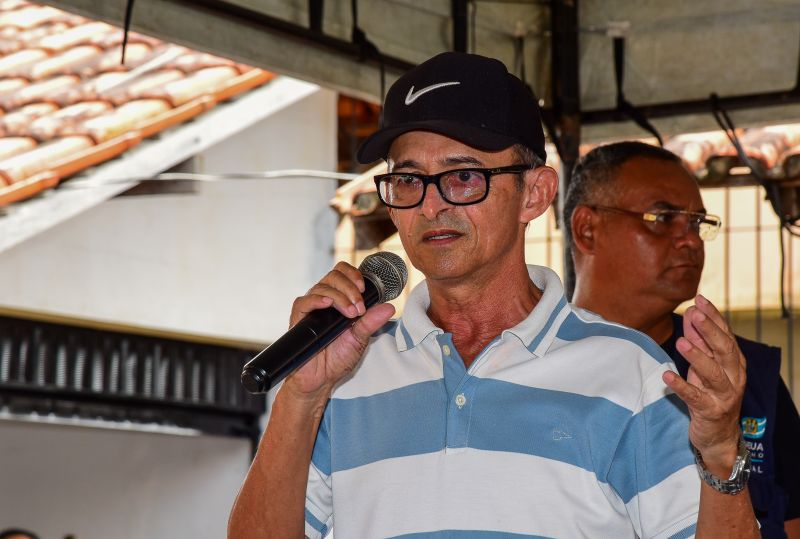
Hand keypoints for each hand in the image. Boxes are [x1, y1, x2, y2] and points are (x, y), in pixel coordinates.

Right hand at [283, 261, 394, 401]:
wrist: (321, 379)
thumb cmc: (338, 359)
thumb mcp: (360, 339)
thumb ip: (372, 322)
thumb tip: (389, 307)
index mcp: (339, 301)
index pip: (342, 273)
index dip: (353, 274)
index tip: (364, 289)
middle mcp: (324, 301)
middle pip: (333, 276)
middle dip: (350, 288)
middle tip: (359, 308)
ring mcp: (311, 309)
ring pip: (322, 286)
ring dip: (340, 297)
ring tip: (350, 314)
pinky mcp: (299, 319)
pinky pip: (303, 301)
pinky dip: (316, 300)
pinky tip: (327, 304)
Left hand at [662, 295, 745, 475]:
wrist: (719, 436)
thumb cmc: (711, 395)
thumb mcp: (705, 367)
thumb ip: (699, 343)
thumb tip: (691, 316)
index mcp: (734, 363)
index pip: (726, 335)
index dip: (714, 317)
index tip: (700, 299)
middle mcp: (734, 377)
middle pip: (724, 351)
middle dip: (710, 331)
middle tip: (695, 314)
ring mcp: (724, 396)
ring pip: (714, 374)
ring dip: (697, 357)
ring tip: (681, 342)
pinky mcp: (710, 412)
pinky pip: (695, 397)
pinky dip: (681, 386)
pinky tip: (667, 375)